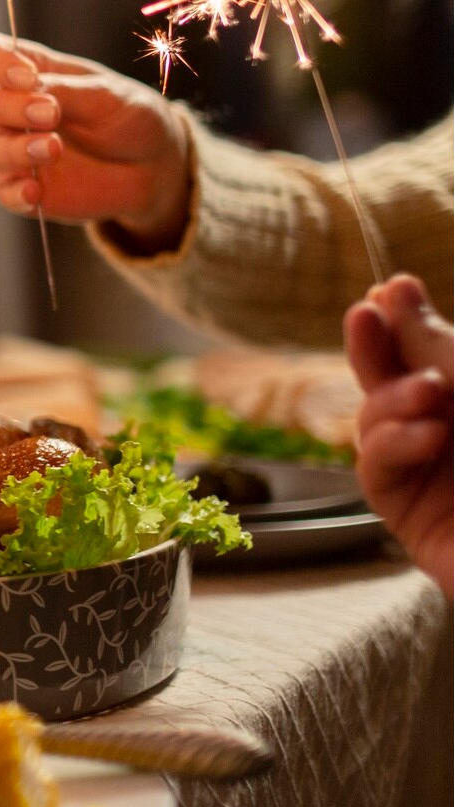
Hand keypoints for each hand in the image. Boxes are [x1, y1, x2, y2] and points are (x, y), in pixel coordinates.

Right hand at [0, 28, 192, 249]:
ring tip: (55, 149)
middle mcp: (8, 109)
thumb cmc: (128, 115)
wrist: (155, 165)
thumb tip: (29, 89)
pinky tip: (38, 190)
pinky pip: (1, 192)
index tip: (28, 77)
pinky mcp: (23, 187)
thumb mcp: (106, 93)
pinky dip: (16, 191)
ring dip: (12, 150)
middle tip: (49, 114)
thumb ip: (64, 90)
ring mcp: (11, 150)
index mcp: (23, 71)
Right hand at [345, 275, 453, 597]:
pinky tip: (426, 438)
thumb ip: (441, 348)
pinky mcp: (413, 519)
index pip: (436, 357)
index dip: (409, 321)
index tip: (391, 287)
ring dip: (390, 399)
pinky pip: (375, 470)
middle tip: (365, 312)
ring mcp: (434, 479)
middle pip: (395, 383)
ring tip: (428, 392)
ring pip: (375, 423)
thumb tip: (394, 294)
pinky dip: (392, 445)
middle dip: (377, 348)